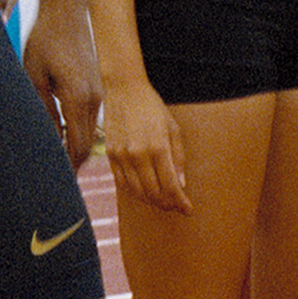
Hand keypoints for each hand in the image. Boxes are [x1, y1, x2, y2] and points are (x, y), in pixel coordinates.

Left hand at [23, 0, 100, 166]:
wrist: (68, 12)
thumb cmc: (46, 40)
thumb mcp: (34, 76)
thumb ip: (42, 110)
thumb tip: (47, 139)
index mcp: (78, 98)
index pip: (77, 146)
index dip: (68, 167)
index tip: (57, 181)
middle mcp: (94, 99)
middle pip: (86, 144)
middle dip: (72, 163)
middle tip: (55, 179)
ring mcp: (99, 93)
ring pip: (90, 133)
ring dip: (75, 148)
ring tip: (56, 161)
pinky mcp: (97, 88)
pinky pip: (90, 119)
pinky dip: (79, 132)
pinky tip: (63, 137)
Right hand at [100, 77, 182, 212]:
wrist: (124, 89)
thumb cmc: (152, 107)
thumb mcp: (172, 128)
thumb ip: (178, 158)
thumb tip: (180, 184)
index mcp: (158, 147)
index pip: (170, 186)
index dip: (180, 202)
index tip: (187, 209)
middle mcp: (138, 154)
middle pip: (154, 193)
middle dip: (168, 204)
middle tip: (176, 206)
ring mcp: (121, 156)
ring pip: (137, 192)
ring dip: (152, 201)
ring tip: (162, 201)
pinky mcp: (110, 154)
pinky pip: (122, 183)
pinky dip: (135, 192)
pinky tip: (144, 191)